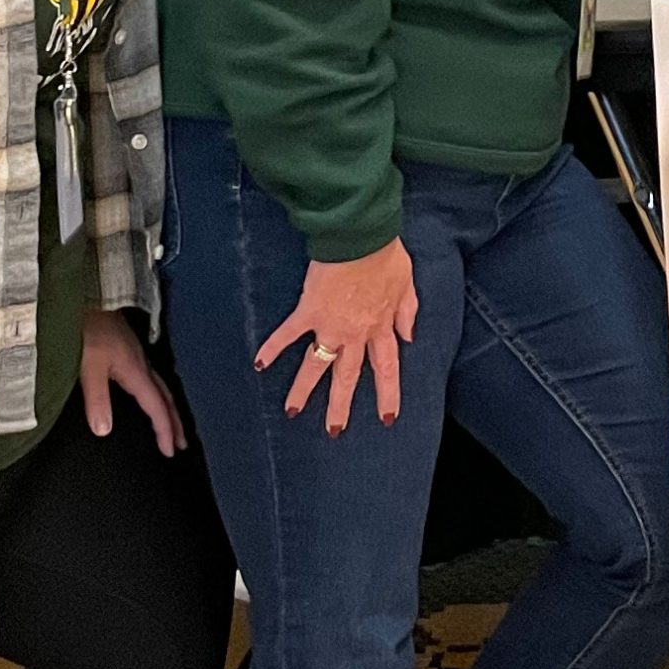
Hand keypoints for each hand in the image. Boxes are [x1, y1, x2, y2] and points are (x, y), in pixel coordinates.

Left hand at [80, 308, 183, 453]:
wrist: (83, 296)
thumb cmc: (85, 326)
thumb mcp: (88, 367)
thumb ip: (97, 399)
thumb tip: (104, 429)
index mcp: (135, 370)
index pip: (156, 406)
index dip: (164, 430)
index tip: (171, 450)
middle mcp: (141, 363)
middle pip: (165, 398)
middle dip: (175, 422)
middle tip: (182, 443)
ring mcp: (136, 354)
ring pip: (161, 387)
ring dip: (168, 408)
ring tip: (172, 425)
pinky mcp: (129, 349)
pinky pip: (152, 377)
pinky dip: (158, 394)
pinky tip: (150, 394)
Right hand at [254, 238, 418, 433]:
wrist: (361, 237)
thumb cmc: (386, 255)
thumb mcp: (407, 284)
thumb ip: (408, 312)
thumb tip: (409, 335)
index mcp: (380, 327)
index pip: (386, 368)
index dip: (387, 393)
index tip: (386, 417)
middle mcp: (355, 334)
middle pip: (348, 377)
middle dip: (340, 406)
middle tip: (334, 431)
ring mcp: (331, 325)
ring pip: (317, 365)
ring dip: (303, 390)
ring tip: (292, 412)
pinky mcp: (309, 311)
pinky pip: (289, 333)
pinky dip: (273, 347)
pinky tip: (259, 364)